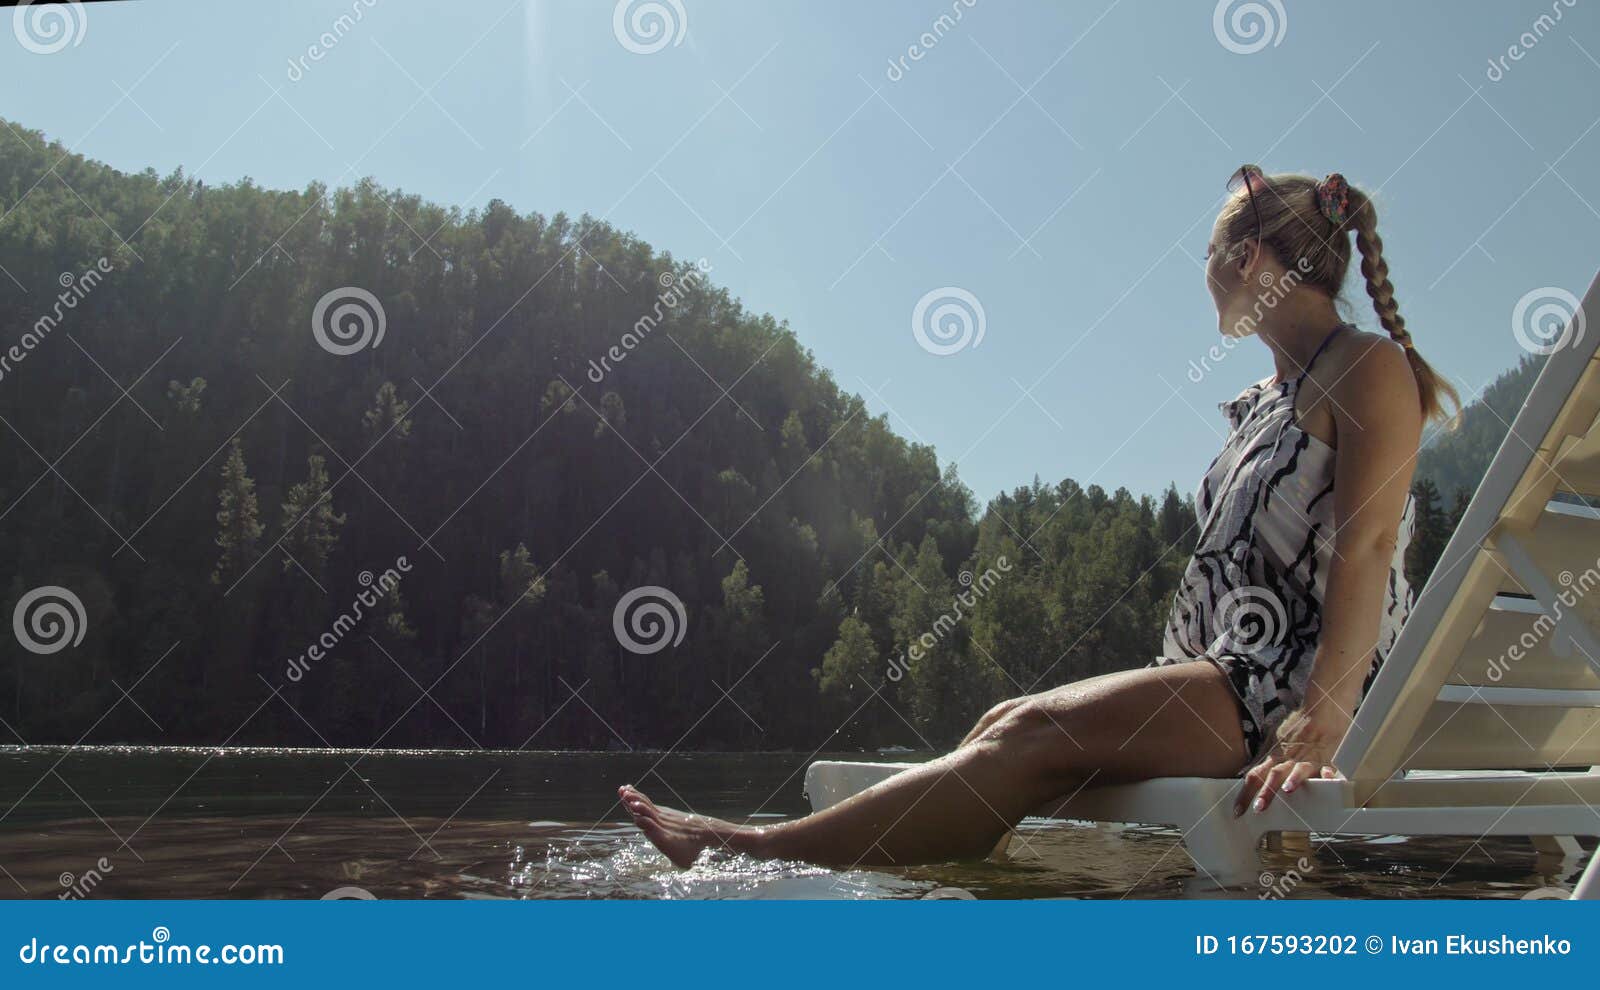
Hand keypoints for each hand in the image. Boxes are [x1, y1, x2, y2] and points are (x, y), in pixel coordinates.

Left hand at [1232, 688, 1353, 816]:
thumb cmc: (1296, 727)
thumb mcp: (1273, 741)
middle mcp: (1288, 760)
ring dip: (1293, 779)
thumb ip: (1263, 759)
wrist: (1319, 710)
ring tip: (1288, 790)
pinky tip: (1328, 778)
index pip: (1255, 776)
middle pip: (1274, 776)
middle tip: (1259, 808)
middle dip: (1266, 792)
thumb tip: (1248, 773)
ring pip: (1298, 770)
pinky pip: (1328, 766)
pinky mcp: (1326, 759)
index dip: (1245, 794)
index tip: (1237, 811)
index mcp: (1273, 757)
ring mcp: (1307, 760)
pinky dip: (1328, 773)